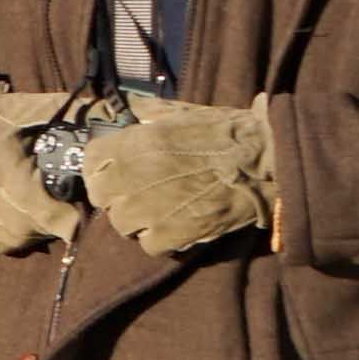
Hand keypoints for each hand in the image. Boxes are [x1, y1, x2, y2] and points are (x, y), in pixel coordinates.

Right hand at [0, 79, 84, 252]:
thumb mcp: (33, 110)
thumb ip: (79, 115)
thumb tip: (126, 116)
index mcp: (8, 173)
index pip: (53, 216)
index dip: (73, 217)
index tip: (85, 207)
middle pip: (41, 230)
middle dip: (60, 219)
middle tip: (69, 199)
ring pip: (24, 240)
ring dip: (41, 228)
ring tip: (46, 204)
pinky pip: (5, 244)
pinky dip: (20, 233)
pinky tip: (25, 212)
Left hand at [79, 99, 275, 255]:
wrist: (267, 156)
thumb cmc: (228, 131)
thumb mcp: (182, 113)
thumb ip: (150, 115)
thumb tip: (131, 113)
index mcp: (138, 141)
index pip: (91, 160)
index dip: (99, 170)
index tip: (110, 174)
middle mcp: (138, 173)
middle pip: (102, 197)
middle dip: (115, 198)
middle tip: (135, 197)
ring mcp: (155, 205)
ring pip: (122, 224)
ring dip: (136, 222)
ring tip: (157, 214)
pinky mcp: (178, 231)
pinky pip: (149, 245)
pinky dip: (160, 241)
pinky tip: (175, 228)